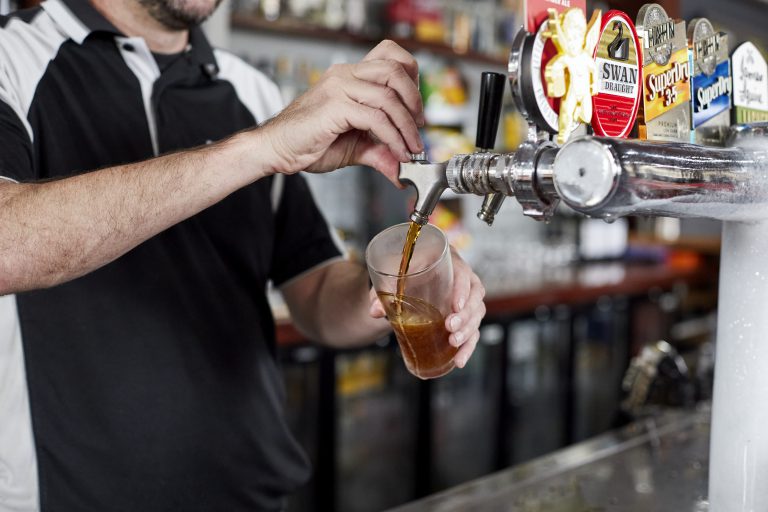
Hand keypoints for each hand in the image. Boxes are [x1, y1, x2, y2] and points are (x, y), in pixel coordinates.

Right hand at [261, 40, 424, 185]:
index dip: (411, 79)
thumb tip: (402, 170)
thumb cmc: (309, 143)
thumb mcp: (356, 147)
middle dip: (415, 100)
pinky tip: (397, 153)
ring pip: (389, 96)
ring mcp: (339, 87)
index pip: (390, 57)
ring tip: (411, 149)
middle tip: (419, 128)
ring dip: (407, 126)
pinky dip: (393, 138)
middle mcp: (345, 75)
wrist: (277, 150)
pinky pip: (376, 119)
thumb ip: (380, 152)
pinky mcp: (335, 106)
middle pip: (394, 69)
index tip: (416, 110)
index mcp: (350, 76)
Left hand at [369, 246, 486, 368]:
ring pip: (476, 315)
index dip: (463, 290)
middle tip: (450, 328)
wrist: (407, 277)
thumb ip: (382, 291)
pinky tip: (459, 360)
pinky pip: (472, 331)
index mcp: (448, 262)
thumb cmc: (404, 270)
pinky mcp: (464, 317)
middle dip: (465, 315)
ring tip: (453, 342)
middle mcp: (463, 279)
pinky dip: (468, 347)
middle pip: (475, 296)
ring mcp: (466, 299)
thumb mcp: (393, 276)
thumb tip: (374, 311)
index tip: (455, 306)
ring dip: (468, 331)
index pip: (463, 274)